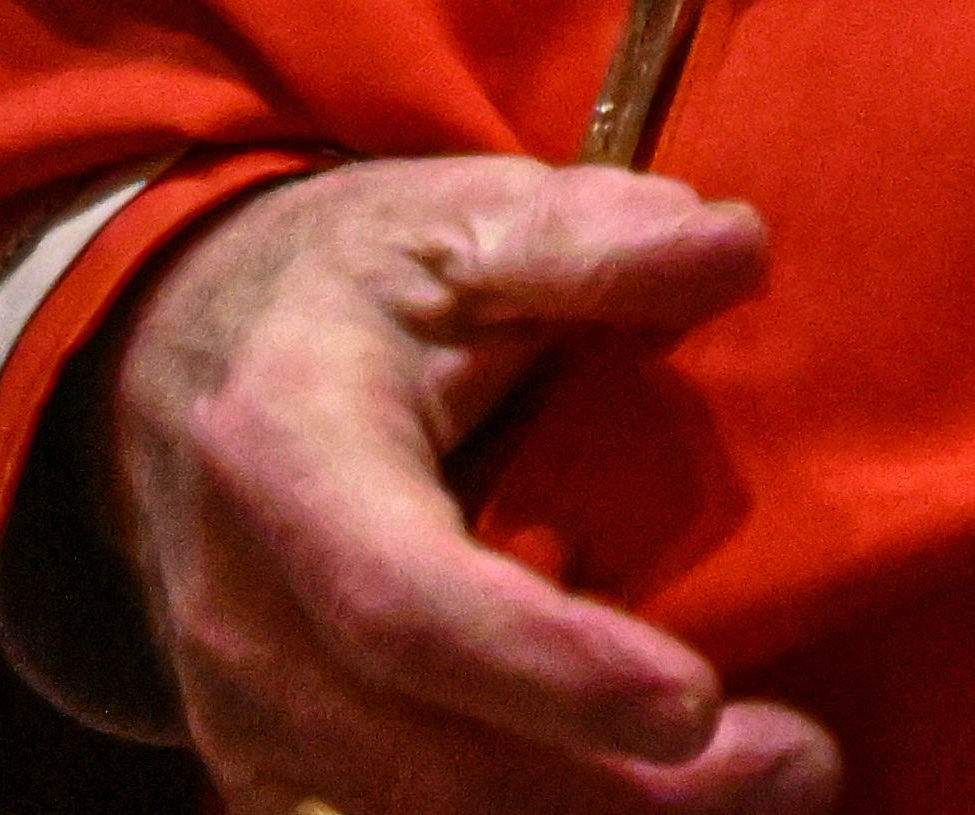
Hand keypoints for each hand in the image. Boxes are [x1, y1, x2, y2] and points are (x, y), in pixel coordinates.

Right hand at [94, 157, 838, 811]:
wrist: (171, 356)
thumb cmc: (341, 284)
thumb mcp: (453, 217)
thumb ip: (586, 237)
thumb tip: (730, 251)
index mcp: (289, 457)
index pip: (406, 604)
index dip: (547, 669)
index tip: (694, 706)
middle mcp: (249, 616)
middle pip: (424, 761)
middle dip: (615, 794)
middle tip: (803, 764)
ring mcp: (247, 710)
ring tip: (774, 787)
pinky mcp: (273, 763)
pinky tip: (659, 795)